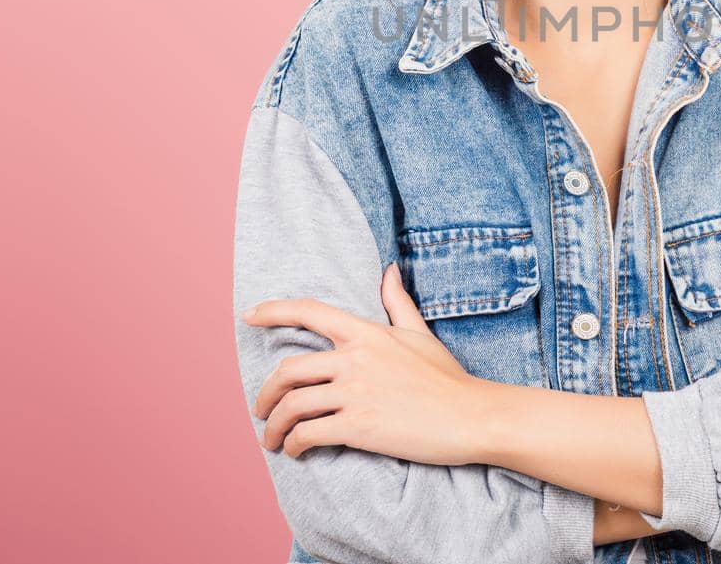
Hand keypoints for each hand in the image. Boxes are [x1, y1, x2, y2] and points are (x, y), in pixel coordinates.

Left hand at [243, 262, 491, 463]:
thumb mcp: (420, 333)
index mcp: (367, 333)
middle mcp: (355, 358)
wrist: (471, 416)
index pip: (310, 311)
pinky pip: (308, 434)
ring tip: (273, 439)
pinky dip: (294, 445)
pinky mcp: (359, 426)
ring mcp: (355, 392)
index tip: (249, 316)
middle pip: (287, 370)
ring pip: (291, 406)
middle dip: (265, 394)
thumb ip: (397, 303)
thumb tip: (388, 270)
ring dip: (273, 426)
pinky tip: (296, 451)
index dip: (274, 311)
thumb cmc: (447, 377)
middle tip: (261, 410)